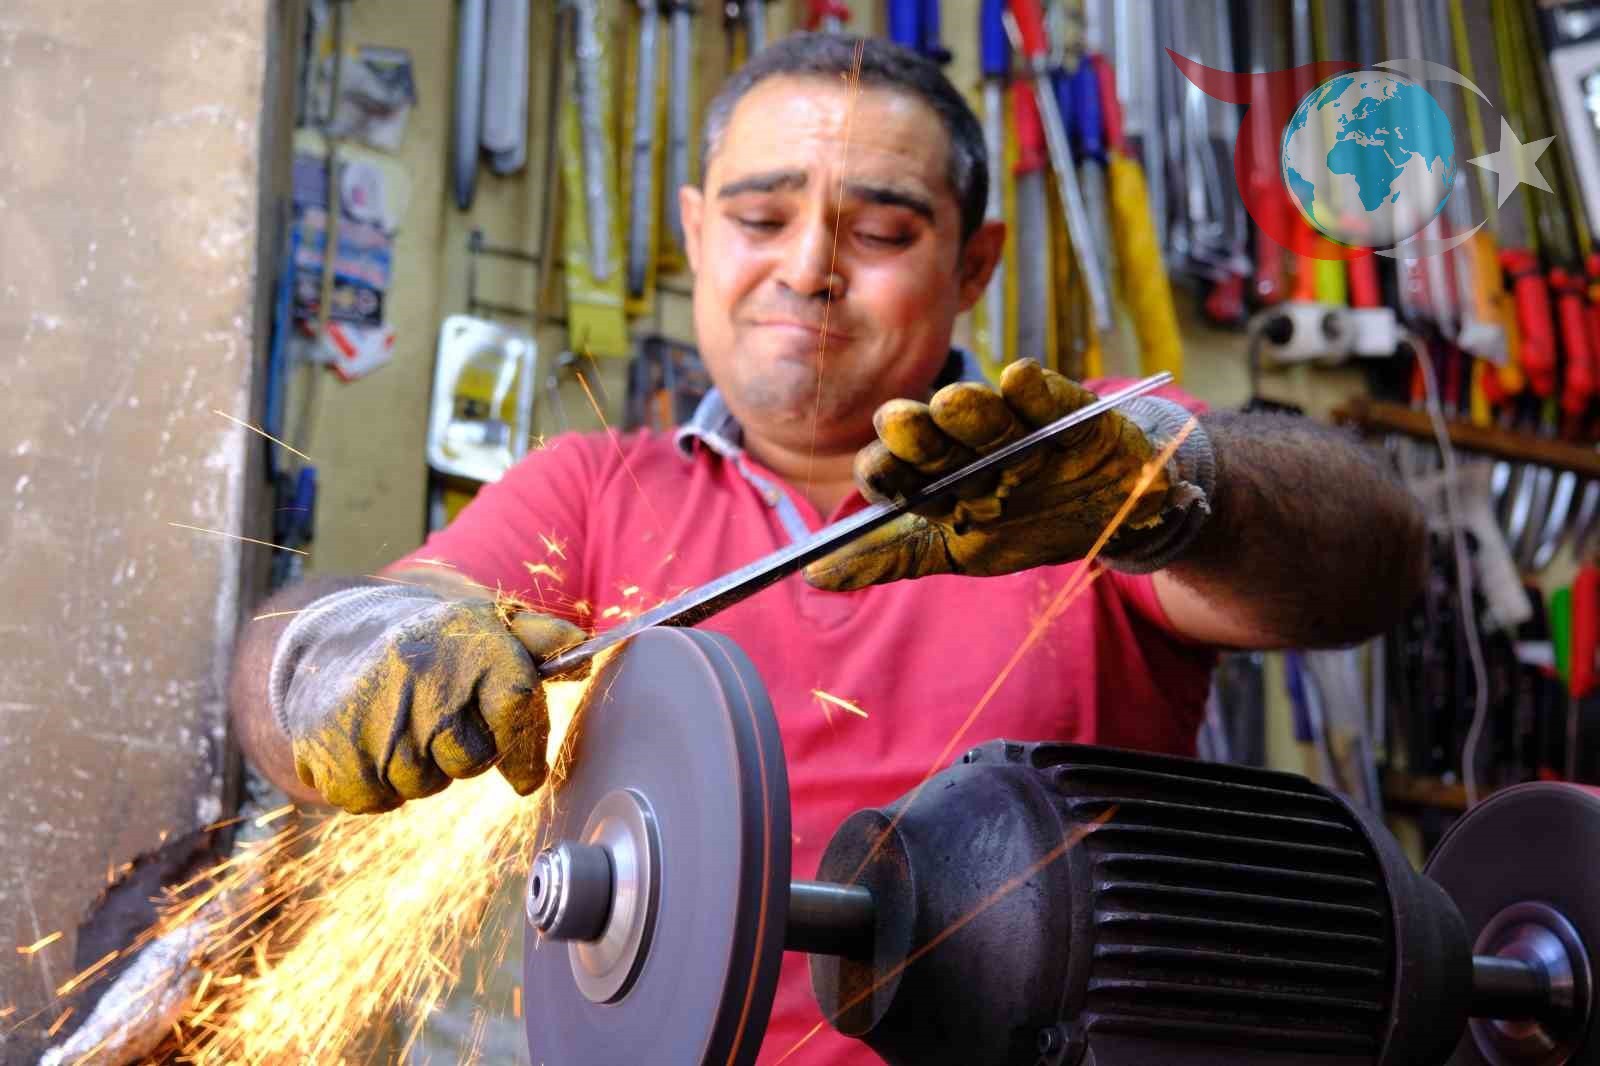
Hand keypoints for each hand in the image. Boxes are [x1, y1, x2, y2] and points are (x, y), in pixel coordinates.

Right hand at [268, 586, 586, 813]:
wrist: (332, 638)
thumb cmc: (429, 644)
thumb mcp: (484, 626)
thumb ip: (538, 639)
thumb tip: (580, 650)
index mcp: (465, 638)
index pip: (517, 703)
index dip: (529, 747)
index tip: (527, 776)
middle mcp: (418, 672)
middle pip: (470, 759)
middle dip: (463, 753)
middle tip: (439, 720)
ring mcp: (371, 713)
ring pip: (423, 784)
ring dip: (419, 769)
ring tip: (399, 724)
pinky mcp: (330, 752)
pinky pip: (377, 800)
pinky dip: (378, 784)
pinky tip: (369, 744)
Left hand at [804, 360, 1191, 590]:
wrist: (1114, 516)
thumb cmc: (1028, 525)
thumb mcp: (957, 550)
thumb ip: (890, 557)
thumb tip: (815, 576)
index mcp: (938, 473)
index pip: (899, 470)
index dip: (886, 471)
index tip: (875, 475)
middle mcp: (970, 444)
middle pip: (936, 438)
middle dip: (916, 434)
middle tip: (896, 423)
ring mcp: (1021, 426)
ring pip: (988, 416)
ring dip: (970, 411)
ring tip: (950, 403)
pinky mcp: (1072, 414)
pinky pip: (1052, 401)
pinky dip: (1037, 393)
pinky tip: (1020, 380)